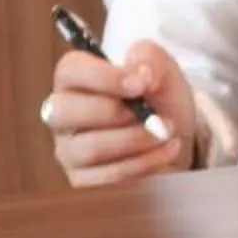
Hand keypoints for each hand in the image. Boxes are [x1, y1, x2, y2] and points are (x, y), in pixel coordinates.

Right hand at [45, 39, 197, 185]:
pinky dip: (142, 164)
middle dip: (117, 113)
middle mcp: (62, 113)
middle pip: (65, 111)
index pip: (70, 71)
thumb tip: (140, 74)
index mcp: (75, 78)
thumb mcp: (161, 69)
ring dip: (136, 141)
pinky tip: (165, 152)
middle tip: (156, 115)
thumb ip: (149, 59)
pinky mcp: (82, 179)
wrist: (176, 136)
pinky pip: (105, 176)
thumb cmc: (158, 97)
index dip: (104, 77)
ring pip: (89, 148)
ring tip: (167, 134)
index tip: (141, 84)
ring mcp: (68, 148)